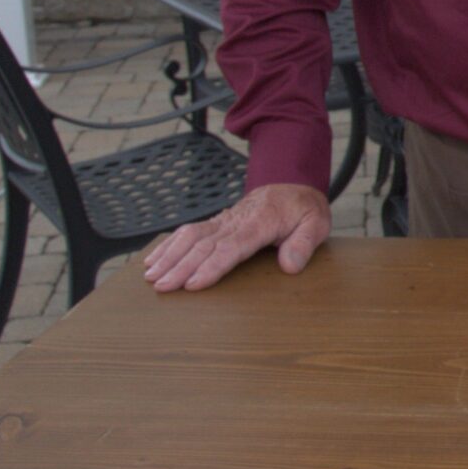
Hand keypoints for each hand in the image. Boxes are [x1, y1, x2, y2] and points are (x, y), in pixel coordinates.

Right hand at [141, 182, 330, 291]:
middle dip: (180, 266)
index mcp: (260, 224)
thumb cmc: (303, 208)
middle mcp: (235, 221)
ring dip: (169, 255)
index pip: (231, 248)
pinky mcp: (216, 223)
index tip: (192, 284)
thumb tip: (290, 265)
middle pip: (203, 245)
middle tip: (161, 286)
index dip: (211, 266)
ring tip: (151, 276)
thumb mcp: (316, 223)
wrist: (291, 182)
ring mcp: (223, 221)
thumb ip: (304, 243)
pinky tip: (153, 259)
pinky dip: (168, 245)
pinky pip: (188, 232)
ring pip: (190, 236)